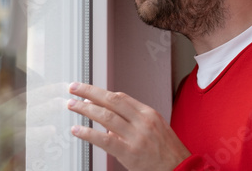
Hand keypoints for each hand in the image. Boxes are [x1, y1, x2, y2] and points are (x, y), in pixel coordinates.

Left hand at [67, 82, 190, 170]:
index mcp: (149, 113)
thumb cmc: (168, 151)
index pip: (121, 97)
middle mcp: (142, 121)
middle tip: (74, 88)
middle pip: (111, 100)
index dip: (101, 93)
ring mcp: (136, 136)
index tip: (88, 91)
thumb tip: (109, 122)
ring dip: (85, 109)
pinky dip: (88, 133)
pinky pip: (105, 140)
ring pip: (106, 117)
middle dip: (90, 92)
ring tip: (72, 105)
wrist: (180, 168)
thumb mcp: (155, 129)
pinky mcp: (130, 152)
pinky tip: (77, 130)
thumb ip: (133, 122)